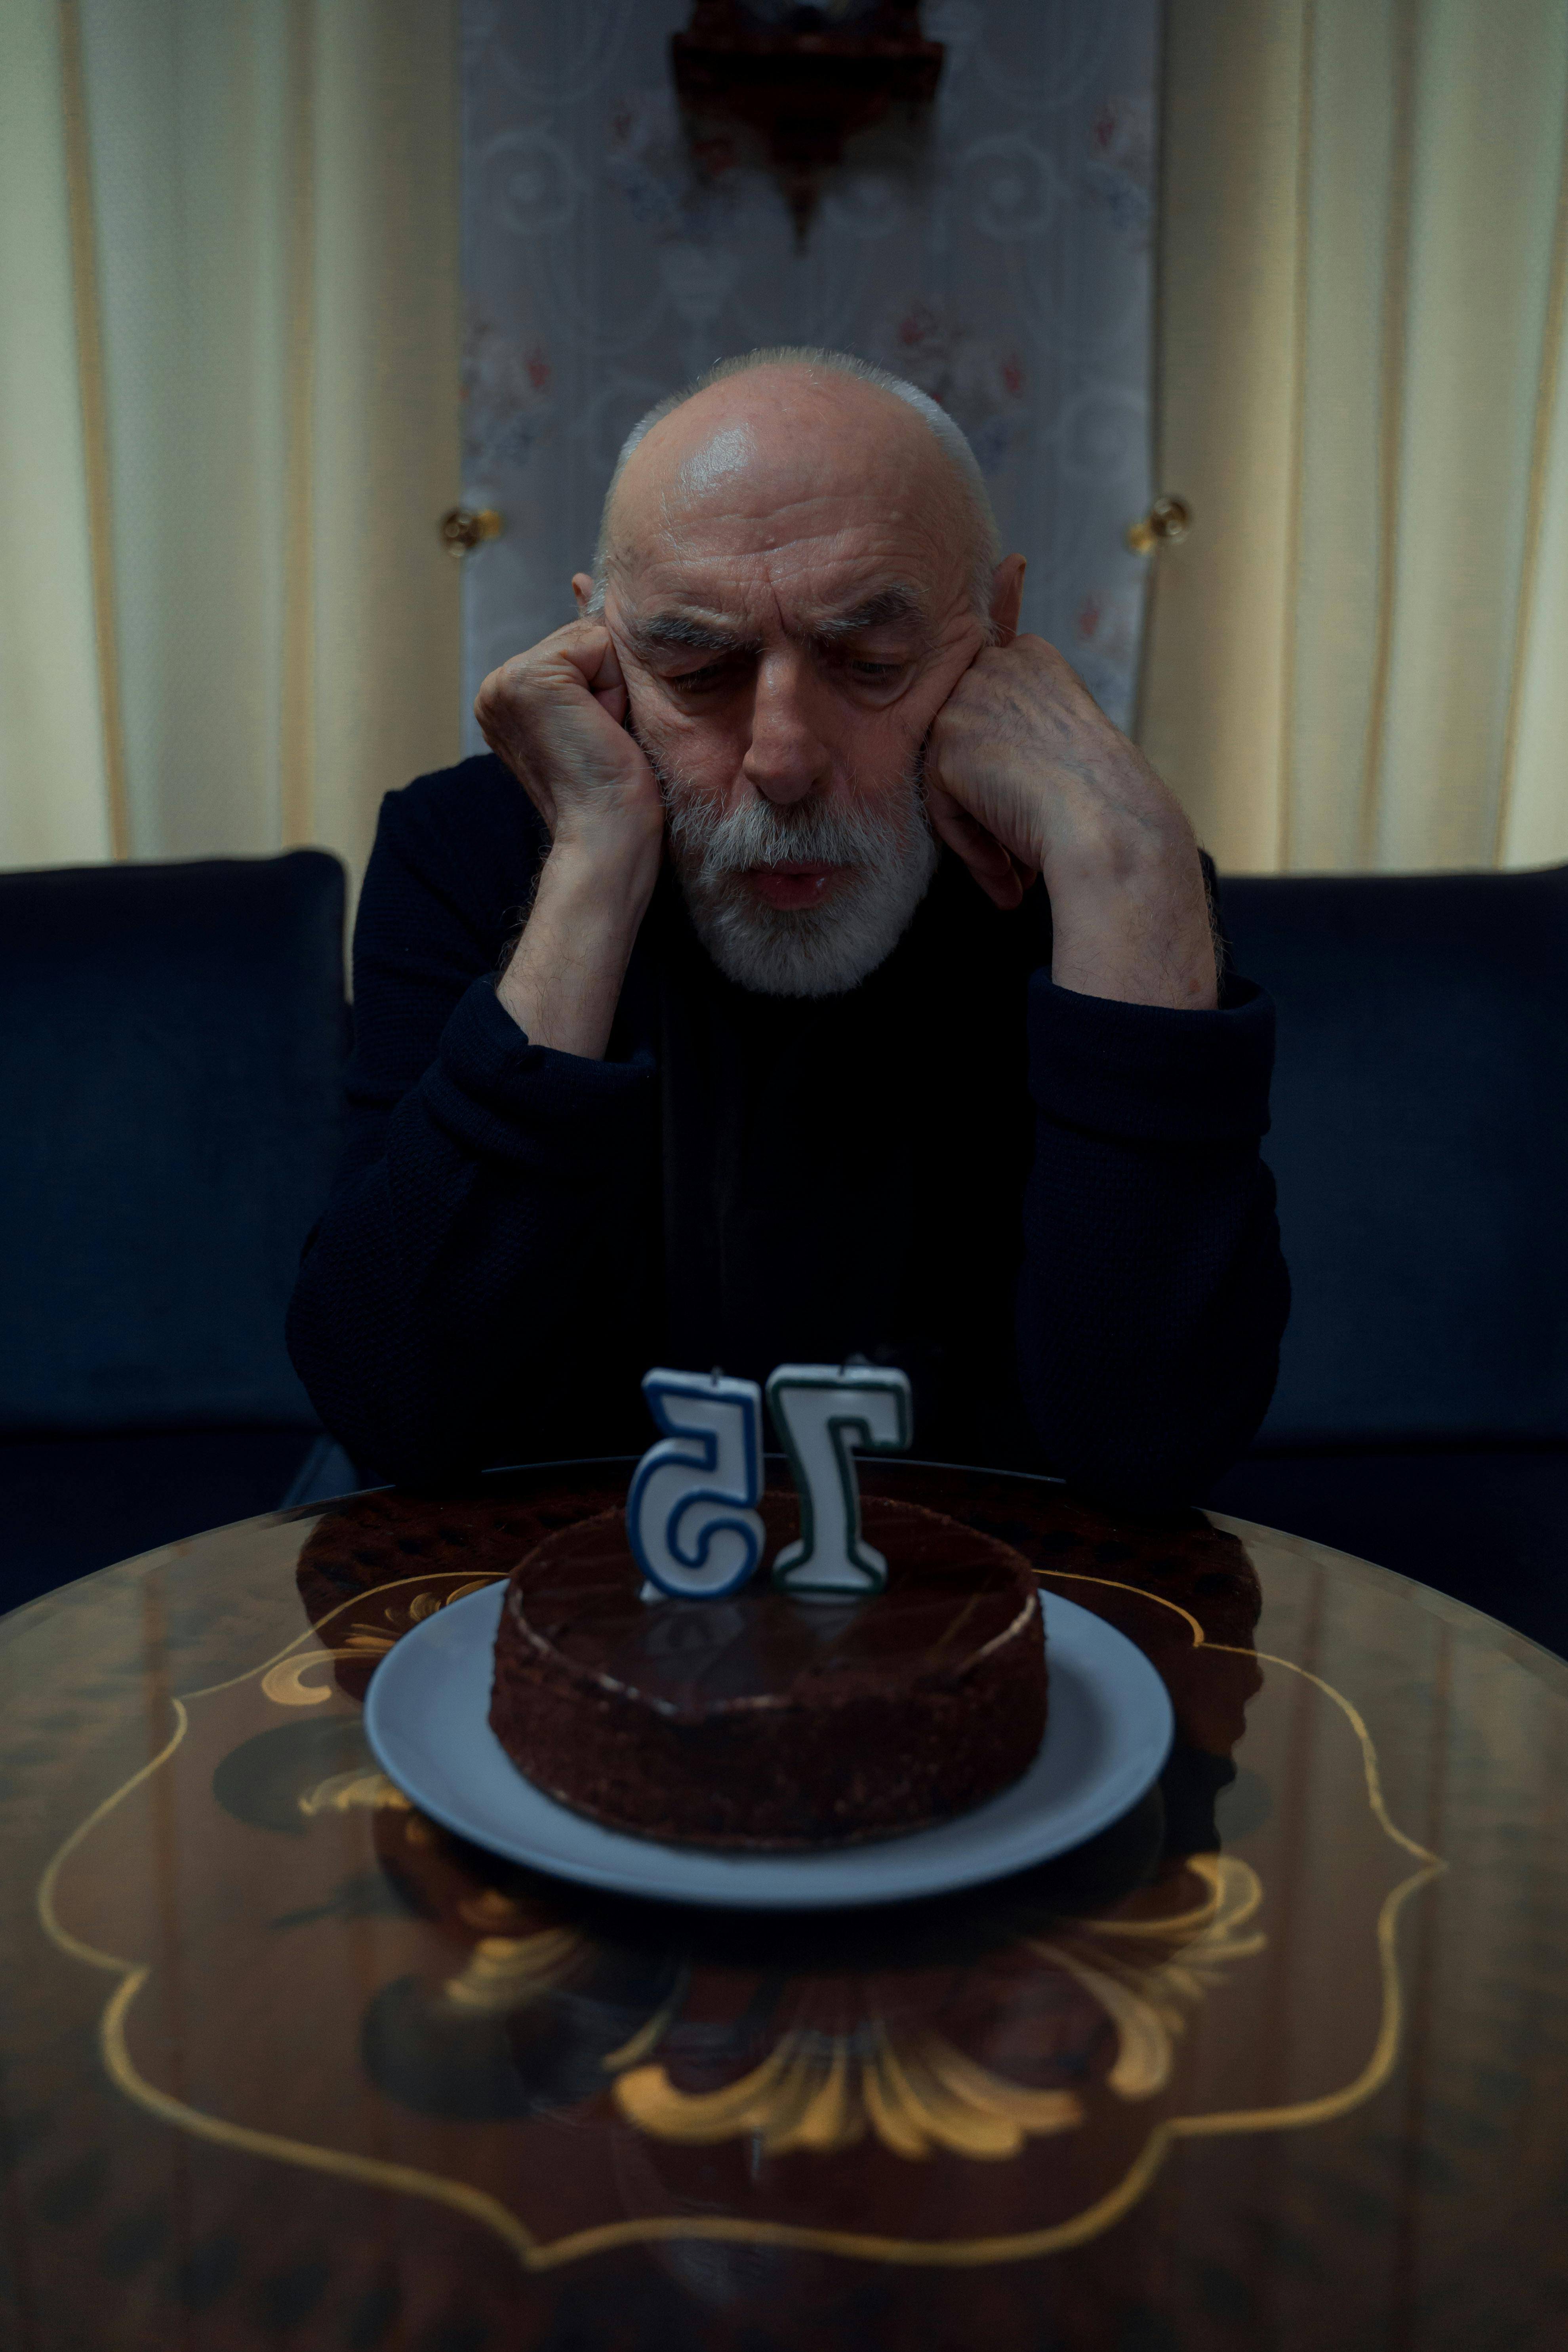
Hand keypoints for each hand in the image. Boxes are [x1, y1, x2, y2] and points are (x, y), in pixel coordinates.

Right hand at [478, 621, 664, 1057]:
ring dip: (612, 688)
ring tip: (601, 738)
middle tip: (602, 741)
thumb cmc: (617, 792)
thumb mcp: (604, 709)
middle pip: (583, 639)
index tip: (598, 738)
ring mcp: (506, 682)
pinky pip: (595, 643)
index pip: (577, 650)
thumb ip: (589, 649)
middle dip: (609, 685)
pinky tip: (600, 730)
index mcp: (507, 697)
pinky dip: (612, 687)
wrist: (609, 838)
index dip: (606, 689)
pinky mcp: (529, 679)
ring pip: (590, 640)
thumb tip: (581, 581)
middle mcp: (496, 687)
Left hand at [924, 634, 1216, 1010]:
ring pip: (952, 778)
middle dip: (987, 800)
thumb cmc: (1103, 796)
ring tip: (1011, 874)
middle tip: (1016, 853)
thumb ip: (1023, 730)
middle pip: (966, 743)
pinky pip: (942, 807)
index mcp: (1030, 656)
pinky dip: (970, 846)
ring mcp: (966, 700)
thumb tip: (989, 765)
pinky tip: (1004, 873)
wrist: (1107, 823)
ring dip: (981, 832)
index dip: (1005, 766)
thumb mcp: (1066, 737)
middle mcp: (993, 665)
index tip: (1031, 806)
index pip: (991, 711)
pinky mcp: (946, 743)